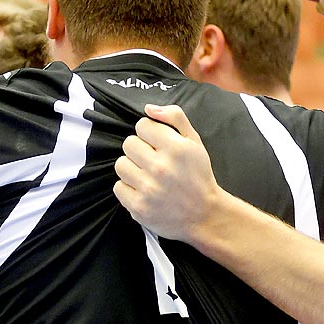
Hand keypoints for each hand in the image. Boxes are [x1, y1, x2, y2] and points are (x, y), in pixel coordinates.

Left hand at [114, 103, 228, 243]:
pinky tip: (143, 190)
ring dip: (132, 168)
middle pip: (128, 143)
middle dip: (139, 150)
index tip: (157, 144)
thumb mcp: (195, 142)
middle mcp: (161, 168)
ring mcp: (148, 189)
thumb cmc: (198, 176)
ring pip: (120, 164)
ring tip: (146, 175)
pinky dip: (128, 188)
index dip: (149, 133)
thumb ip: (175, 118)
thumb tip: (149, 108)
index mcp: (176, 148)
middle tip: (152, 161)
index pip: (142, 125)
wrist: (204, 215)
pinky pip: (118, 187)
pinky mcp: (139, 207)